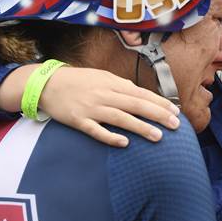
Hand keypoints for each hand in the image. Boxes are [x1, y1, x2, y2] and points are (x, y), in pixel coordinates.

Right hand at [0, 65, 180, 146]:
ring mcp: (91, 108)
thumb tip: (139, 93)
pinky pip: (96, 130)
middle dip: (157, 115)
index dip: (159, 103)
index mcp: (111, 83)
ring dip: (140, 127)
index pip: (141, 93)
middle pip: (135, 105)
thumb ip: (120, 85)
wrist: (46, 83)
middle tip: (175, 125)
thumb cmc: (77, 80)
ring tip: (158, 137)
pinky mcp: (78, 120)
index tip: (175, 111)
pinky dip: (110, 137)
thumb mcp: (101, 76)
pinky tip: (124, 143)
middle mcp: (104, 94)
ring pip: (120, 118)